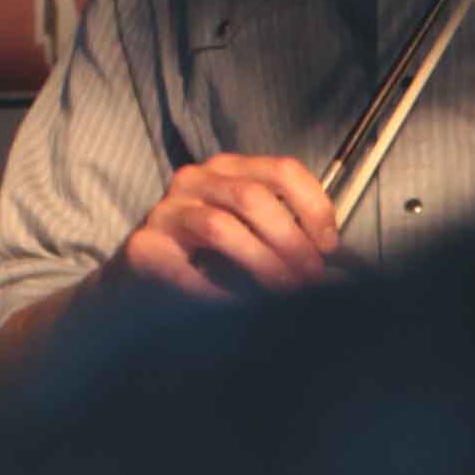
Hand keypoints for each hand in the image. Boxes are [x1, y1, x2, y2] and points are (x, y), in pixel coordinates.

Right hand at [113, 155, 339, 300]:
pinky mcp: (144, 247)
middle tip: (309, 278)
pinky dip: (220, 293)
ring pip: (221, 227)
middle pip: (253, 198)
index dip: (314, 207)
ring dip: (262, 265)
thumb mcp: (249, 232)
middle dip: (290, 243)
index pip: (282, 171)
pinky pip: (189, 271)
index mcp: (227, 171)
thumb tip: (332, 261)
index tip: (328, 246)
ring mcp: (166, 211)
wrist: (143, 280)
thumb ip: (284, 233)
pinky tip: (236, 303)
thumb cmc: (204, 257)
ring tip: (280, 292)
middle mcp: (195, 181)